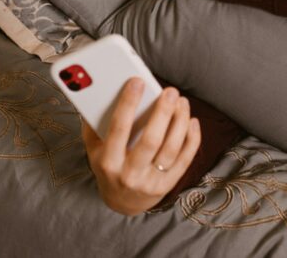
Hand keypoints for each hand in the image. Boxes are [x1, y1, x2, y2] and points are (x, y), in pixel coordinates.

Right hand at [82, 79, 200, 214]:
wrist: (122, 203)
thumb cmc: (108, 167)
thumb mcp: (94, 150)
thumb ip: (93, 125)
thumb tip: (96, 92)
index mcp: (108, 162)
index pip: (118, 129)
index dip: (128, 104)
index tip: (137, 82)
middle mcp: (130, 174)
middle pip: (151, 141)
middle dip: (162, 113)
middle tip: (170, 91)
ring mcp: (151, 182)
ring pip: (171, 149)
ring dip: (180, 122)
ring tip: (182, 102)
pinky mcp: (168, 185)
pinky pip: (184, 160)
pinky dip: (192, 139)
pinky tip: (192, 121)